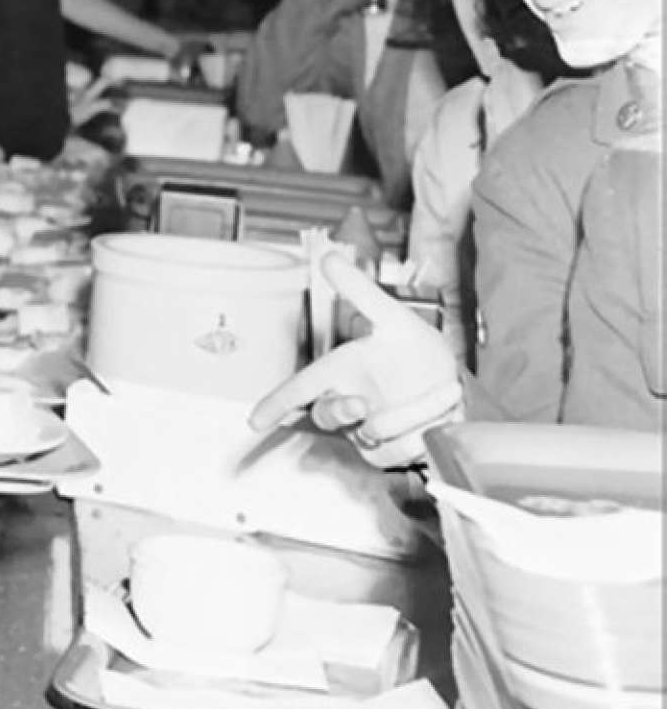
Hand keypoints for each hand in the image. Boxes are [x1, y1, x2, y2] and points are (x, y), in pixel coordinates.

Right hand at [248, 253, 463, 469]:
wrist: (456, 385)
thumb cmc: (417, 353)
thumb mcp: (395, 318)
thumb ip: (360, 291)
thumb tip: (327, 257)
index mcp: (340, 371)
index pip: (298, 389)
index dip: (274, 405)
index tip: (254, 420)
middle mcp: (349, 403)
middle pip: (324, 415)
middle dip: (339, 411)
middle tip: (362, 401)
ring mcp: (368, 431)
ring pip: (370, 434)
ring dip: (409, 413)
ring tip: (443, 391)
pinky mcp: (392, 451)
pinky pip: (398, 452)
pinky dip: (425, 428)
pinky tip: (442, 413)